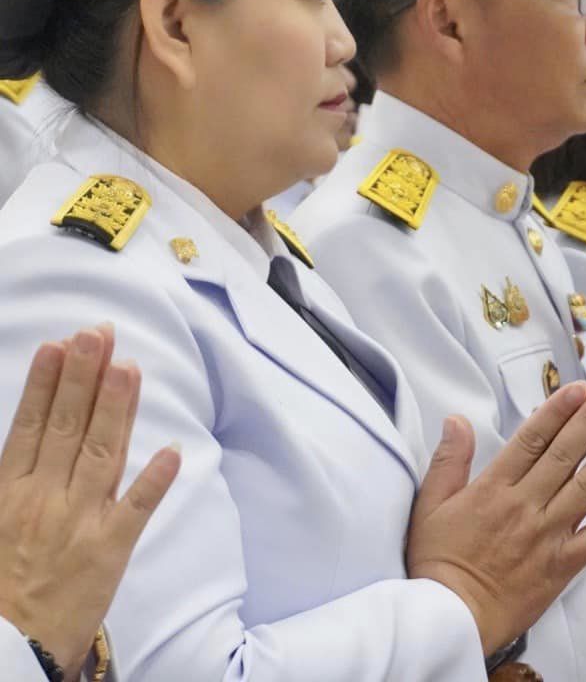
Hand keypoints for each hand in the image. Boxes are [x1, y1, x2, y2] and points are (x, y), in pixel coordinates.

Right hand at [0, 328, 180, 680]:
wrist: (10, 650)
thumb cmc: (4, 578)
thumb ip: (18, 469)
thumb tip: (38, 420)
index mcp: (11, 492)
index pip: (32, 425)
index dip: (48, 383)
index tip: (63, 343)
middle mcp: (45, 499)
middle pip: (68, 428)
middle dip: (84, 377)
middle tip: (99, 334)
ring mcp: (79, 523)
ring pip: (101, 454)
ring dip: (117, 409)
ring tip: (128, 366)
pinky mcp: (109, 551)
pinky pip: (134, 512)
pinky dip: (152, 483)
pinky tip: (171, 452)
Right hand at [406, 382, 585, 655]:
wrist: (451, 618)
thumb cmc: (438, 561)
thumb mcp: (430, 504)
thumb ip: (448, 460)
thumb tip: (457, 420)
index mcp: (493, 489)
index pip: (531, 440)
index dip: (557, 411)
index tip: (578, 388)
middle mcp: (525, 506)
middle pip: (564, 456)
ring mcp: (547, 535)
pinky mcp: (562, 564)